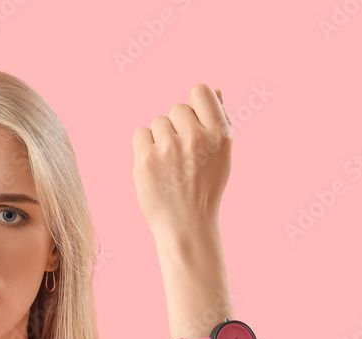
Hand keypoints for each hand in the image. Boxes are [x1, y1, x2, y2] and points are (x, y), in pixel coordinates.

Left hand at [132, 83, 232, 240]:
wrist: (186, 224)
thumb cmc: (205, 188)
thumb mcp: (222, 154)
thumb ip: (218, 120)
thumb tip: (217, 90)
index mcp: (219, 134)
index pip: (201, 91)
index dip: (195, 105)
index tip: (193, 124)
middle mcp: (195, 137)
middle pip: (177, 109)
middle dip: (177, 127)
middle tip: (182, 156)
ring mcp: (169, 147)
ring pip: (157, 122)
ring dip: (160, 138)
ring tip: (169, 164)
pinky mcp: (146, 158)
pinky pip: (140, 134)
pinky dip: (144, 147)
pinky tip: (154, 166)